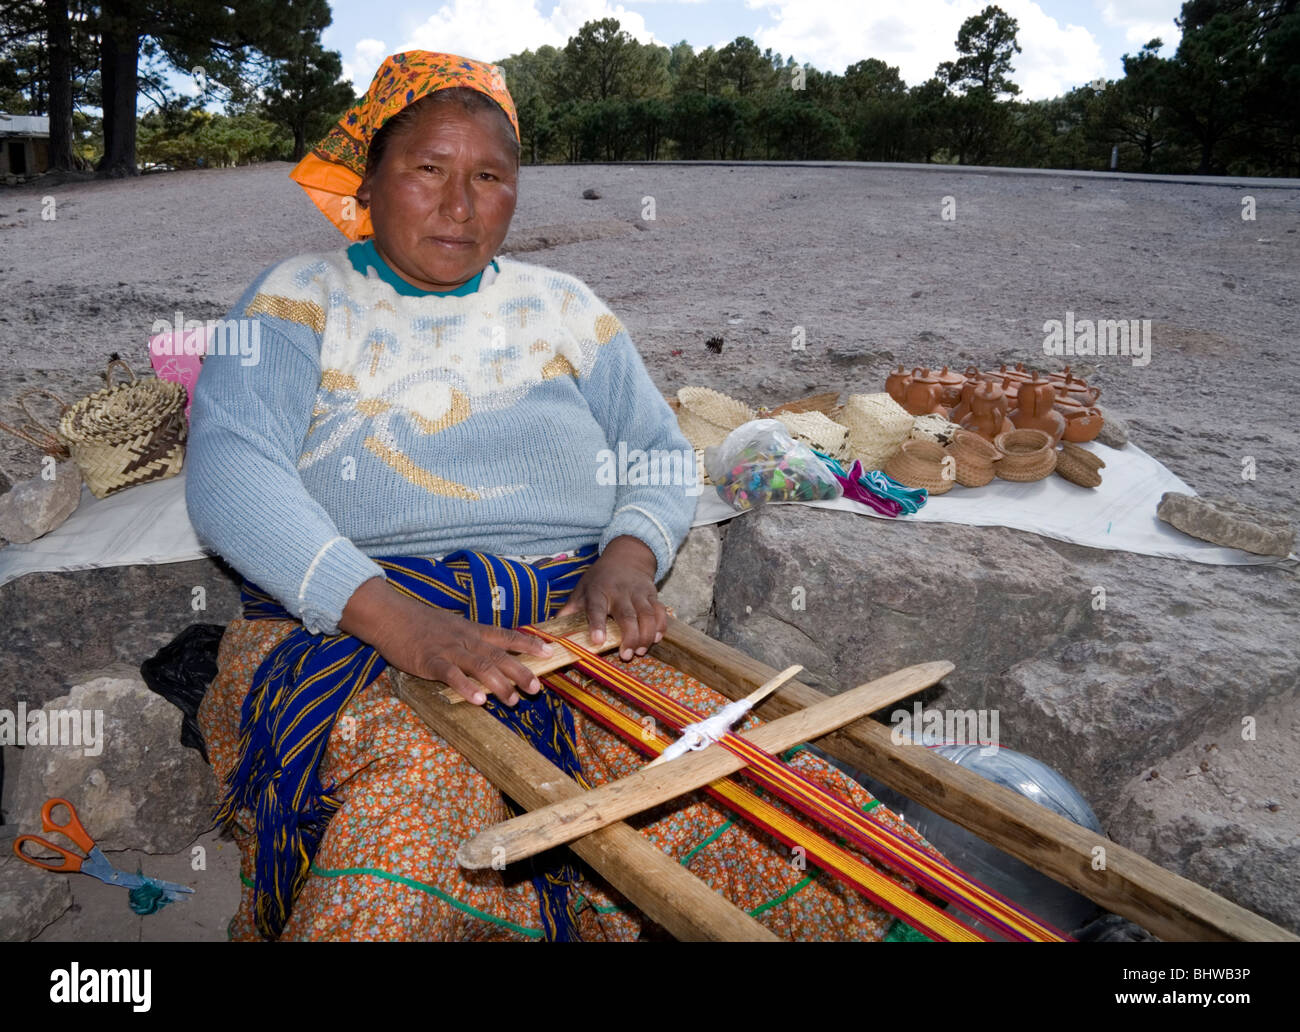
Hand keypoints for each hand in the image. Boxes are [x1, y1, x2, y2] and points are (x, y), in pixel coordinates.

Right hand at [339, 577, 551, 705]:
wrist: (391, 615)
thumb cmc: (422, 624)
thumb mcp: (454, 626)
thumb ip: (473, 640)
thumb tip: (493, 654)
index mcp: (473, 631)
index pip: (507, 636)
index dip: (529, 644)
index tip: (550, 652)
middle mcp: (467, 639)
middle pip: (500, 655)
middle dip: (521, 672)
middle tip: (537, 688)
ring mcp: (449, 650)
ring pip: (480, 666)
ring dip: (499, 684)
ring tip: (513, 702)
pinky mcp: (430, 661)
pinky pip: (451, 675)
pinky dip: (466, 688)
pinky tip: (478, 700)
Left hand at [558, 536, 665, 660]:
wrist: (626, 557)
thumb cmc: (600, 579)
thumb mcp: (581, 590)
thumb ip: (569, 611)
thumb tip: (550, 633)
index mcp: (598, 591)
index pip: (596, 608)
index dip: (597, 625)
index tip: (597, 641)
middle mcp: (619, 592)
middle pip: (627, 616)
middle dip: (629, 637)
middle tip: (626, 656)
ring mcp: (638, 593)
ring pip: (647, 615)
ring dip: (646, 635)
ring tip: (641, 651)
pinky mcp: (653, 595)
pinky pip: (660, 612)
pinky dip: (661, 626)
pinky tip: (657, 639)